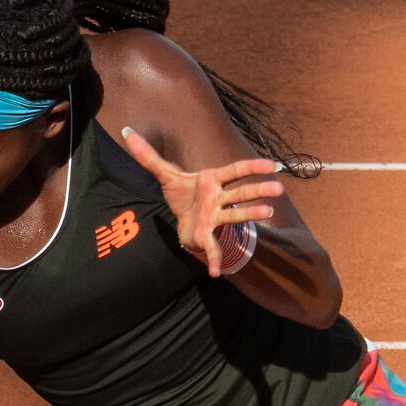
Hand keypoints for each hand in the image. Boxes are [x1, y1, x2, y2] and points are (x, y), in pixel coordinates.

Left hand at [117, 126, 282, 276]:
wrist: (181, 218)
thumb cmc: (181, 193)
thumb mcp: (163, 173)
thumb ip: (147, 155)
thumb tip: (126, 131)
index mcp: (213, 180)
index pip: (236, 171)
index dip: (252, 167)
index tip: (273, 165)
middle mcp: (218, 198)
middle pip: (241, 193)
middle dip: (259, 191)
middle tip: (278, 189)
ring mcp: (215, 217)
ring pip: (235, 216)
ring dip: (251, 215)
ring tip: (268, 214)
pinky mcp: (206, 235)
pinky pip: (212, 248)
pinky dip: (213, 261)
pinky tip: (214, 273)